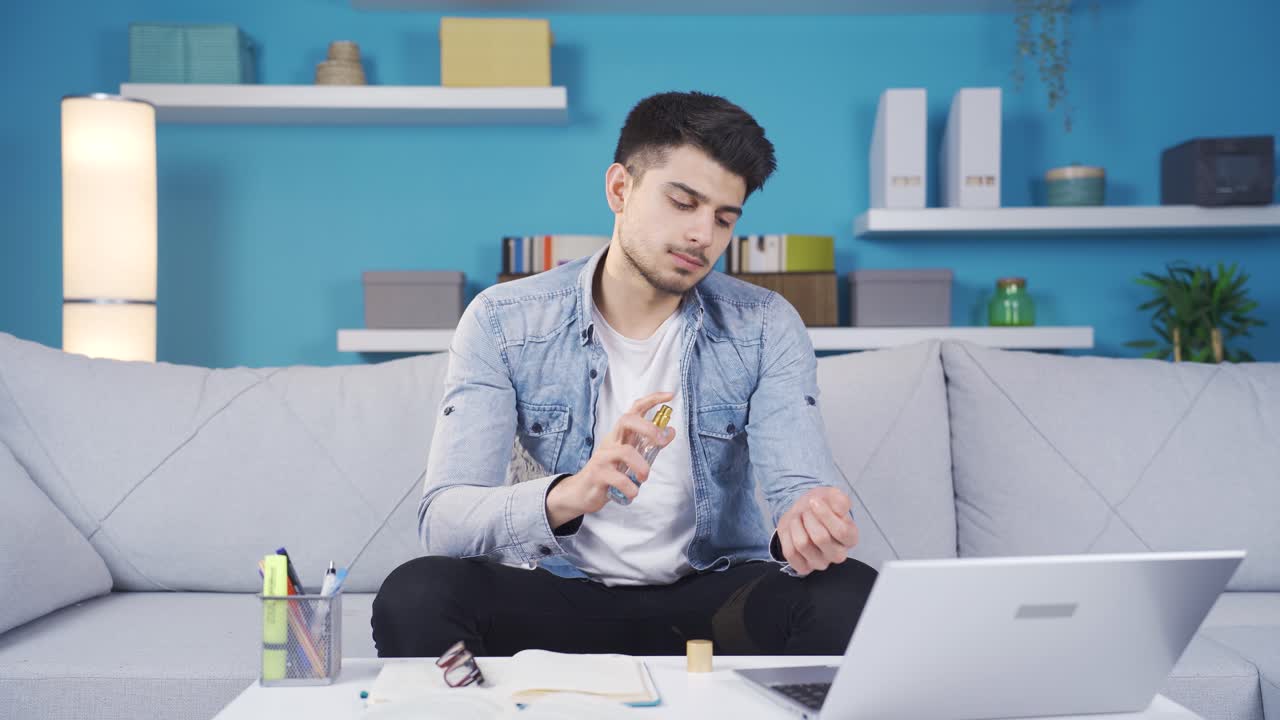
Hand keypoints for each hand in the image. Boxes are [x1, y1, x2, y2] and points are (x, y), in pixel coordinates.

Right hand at [546, 391, 675, 527]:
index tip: (670, 396)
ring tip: (644, 478)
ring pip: (625, 452)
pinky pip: (618, 479)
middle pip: (626, 420)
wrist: (582, 492)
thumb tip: (670, 431)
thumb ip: (649, 445)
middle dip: (648, 428)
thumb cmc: (609, 472)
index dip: (652, 400)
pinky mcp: (598, 474)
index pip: (634, 410)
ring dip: (642, 467)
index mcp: (620, 435)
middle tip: (660, 442)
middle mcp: (611, 441)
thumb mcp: (631, 457)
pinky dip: (630, 488)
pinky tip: (632, 493)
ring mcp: (603, 457)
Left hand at [776, 487, 858, 575]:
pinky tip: (791, 530)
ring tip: (798, 518)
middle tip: (806, 510)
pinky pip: (790, 553)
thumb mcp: (833, 495)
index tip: (814, 501)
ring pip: (802, 544)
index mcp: (851, 537)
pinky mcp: (804, 568)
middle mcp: (839, 554)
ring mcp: (821, 563)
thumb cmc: (822, 505)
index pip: (841, 531)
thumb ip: (840, 499)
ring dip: (796, 525)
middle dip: (808, 518)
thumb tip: (841, 509)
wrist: (803, 512)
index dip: (825, 514)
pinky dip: (787, 536)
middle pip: (821, 538)